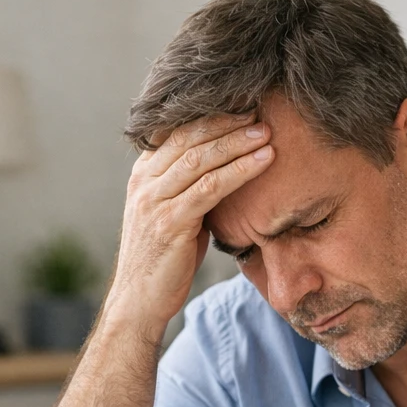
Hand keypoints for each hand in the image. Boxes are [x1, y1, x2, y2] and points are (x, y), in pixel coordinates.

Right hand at [106, 113, 274, 335]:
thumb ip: (189, 189)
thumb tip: (224, 169)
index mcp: (143, 174)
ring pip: (201, 157)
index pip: (177, 130)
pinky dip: (240, 170)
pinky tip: (264, 161)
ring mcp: (154, 200)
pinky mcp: (169, 221)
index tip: (242, 103)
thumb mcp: (173, 215)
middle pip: (189, 136)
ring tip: (267, 132)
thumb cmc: (163, 260)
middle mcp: (144, 181)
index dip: (211, 114)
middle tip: (259, 109)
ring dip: (238, 141)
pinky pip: (210, 187)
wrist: (139, 302)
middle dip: (227, 120)